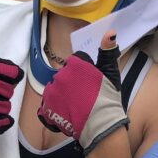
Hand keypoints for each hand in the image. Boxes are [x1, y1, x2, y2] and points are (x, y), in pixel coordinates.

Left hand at [37, 32, 127, 152]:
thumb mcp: (111, 73)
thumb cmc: (108, 99)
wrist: (101, 125)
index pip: (76, 62)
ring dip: (63, 95)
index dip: (85, 72)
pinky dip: (55, 109)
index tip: (92, 83)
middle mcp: (60, 75)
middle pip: (65, 76)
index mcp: (75, 64)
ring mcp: (52, 92)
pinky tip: (68, 113)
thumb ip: (107, 51)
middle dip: (73, 83)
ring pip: (55, 89)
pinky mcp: (47, 107)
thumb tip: (110, 32)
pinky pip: (48, 104)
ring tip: (77, 106)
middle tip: (86, 96)